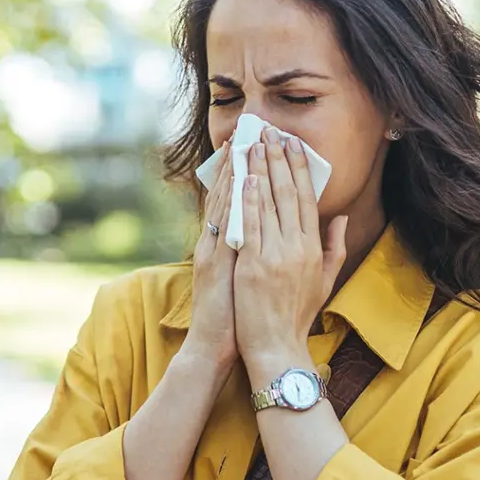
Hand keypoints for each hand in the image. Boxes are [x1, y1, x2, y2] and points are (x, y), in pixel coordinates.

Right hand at [181, 139, 237, 370]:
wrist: (214, 347)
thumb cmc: (235, 317)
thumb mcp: (245, 280)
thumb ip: (253, 254)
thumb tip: (268, 235)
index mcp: (224, 246)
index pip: (234, 203)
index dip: (243, 174)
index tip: (255, 147)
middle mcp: (215, 243)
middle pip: (225, 195)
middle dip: (236, 163)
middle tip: (247, 132)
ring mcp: (211, 251)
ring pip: (221, 204)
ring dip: (230, 173)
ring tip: (240, 144)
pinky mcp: (211, 263)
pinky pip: (221, 226)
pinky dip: (228, 202)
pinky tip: (238, 181)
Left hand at [234, 128, 347, 379]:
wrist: (277, 347)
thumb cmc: (298, 316)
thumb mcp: (325, 281)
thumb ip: (334, 247)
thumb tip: (341, 217)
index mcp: (313, 249)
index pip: (307, 199)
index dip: (299, 169)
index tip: (293, 145)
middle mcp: (296, 248)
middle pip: (288, 194)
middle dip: (279, 160)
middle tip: (270, 132)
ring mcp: (274, 256)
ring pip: (267, 204)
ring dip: (260, 171)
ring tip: (253, 145)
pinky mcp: (252, 266)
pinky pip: (250, 226)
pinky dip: (247, 200)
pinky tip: (244, 178)